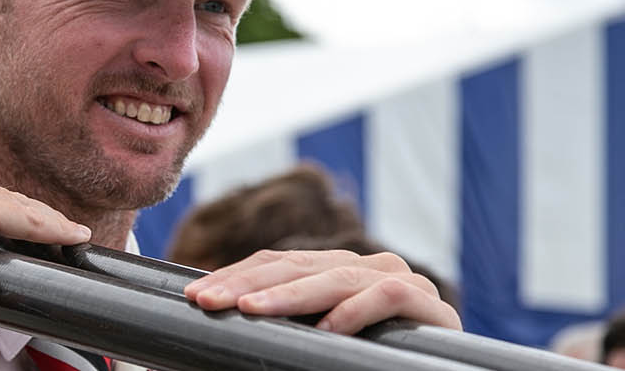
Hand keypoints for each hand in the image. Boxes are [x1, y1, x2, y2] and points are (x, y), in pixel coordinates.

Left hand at [182, 249, 460, 333]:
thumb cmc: (367, 362)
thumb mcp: (315, 339)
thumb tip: (224, 317)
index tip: (195, 295)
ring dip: (289, 296)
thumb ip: (286, 326)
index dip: (235, 275)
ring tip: (250, 311)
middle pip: (297, 265)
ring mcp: (401, 279)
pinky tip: (327, 328)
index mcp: (336, 270)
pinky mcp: (429, 304)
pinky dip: (355, 311)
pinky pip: (387, 296)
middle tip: (209, 301)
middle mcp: (367, 265)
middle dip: (247, 284)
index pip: (278, 262)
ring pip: (336, 277)